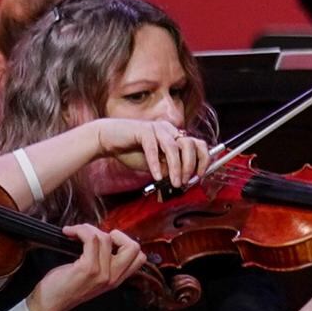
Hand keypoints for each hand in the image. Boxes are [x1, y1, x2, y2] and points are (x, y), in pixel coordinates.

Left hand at [27, 225, 143, 310]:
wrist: (48, 304)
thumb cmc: (65, 289)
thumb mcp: (92, 280)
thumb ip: (105, 265)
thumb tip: (103, 240)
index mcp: (116, 280)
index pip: (139, 257)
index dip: (126, 243)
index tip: (108, 241)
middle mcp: (113, 278)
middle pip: (133, 247)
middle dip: (116, 234)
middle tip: (97, 236)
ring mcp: (102, 273)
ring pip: (106, 239)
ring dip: (89, 229)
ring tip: (75, 232)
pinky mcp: (88, 268)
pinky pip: (91, 239)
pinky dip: (80, 230)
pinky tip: (69, 232)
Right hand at [81, 118, 212, 190]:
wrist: (108, 140)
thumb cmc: (131, 152)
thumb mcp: (155, 163)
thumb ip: (168, 168)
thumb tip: (182, 181)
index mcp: (175, 135)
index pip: (198, 144)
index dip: (203, 159)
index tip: (199, 175)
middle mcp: (169, 130)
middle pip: (189, 144)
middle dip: (190, 165)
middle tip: (185, 181)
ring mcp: (157, 128)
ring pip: (173, 147)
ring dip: (176, 167)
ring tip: (174, 182)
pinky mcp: (143, 131)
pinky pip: (153, 148)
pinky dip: (155, 164)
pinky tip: (157, 176)